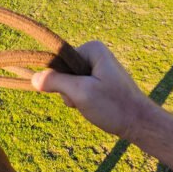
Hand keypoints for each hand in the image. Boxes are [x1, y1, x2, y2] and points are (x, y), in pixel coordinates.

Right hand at [32, 41, 152, 140]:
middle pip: (63, 72)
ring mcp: (97, 67)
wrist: (139, 123)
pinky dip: (83, 100)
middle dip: (69, 91)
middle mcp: (95, 53)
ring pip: (70, 83)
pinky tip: (96, 107)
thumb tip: (33, 77)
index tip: (77, 91)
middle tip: (87, 100)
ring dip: (75, 98)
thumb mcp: (81, 93)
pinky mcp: (99, 81)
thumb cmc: (114, 106)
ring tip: (94, 105)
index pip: (58, 60)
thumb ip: (56, 82)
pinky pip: (79, 89)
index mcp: (92, 48)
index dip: (60, 80)